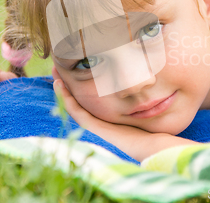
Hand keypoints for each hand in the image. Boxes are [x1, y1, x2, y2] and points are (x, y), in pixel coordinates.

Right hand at [51, 66, 200, 161]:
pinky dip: (67, 99)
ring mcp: (96, 124)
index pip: (91, 97)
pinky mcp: (95, 128)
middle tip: (57, 67)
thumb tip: (145, 67)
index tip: (76, 66)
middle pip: (79, 99)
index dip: (81, 82)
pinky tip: (59, 84)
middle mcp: (100, 119)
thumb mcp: (144, 102)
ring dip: (63, 89)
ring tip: (55, 72)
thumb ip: (141, 89)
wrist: (154, 144)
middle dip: (69, 83)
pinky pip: (77, 112)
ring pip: (74, 104)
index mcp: (109, 114)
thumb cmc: (154, 125)